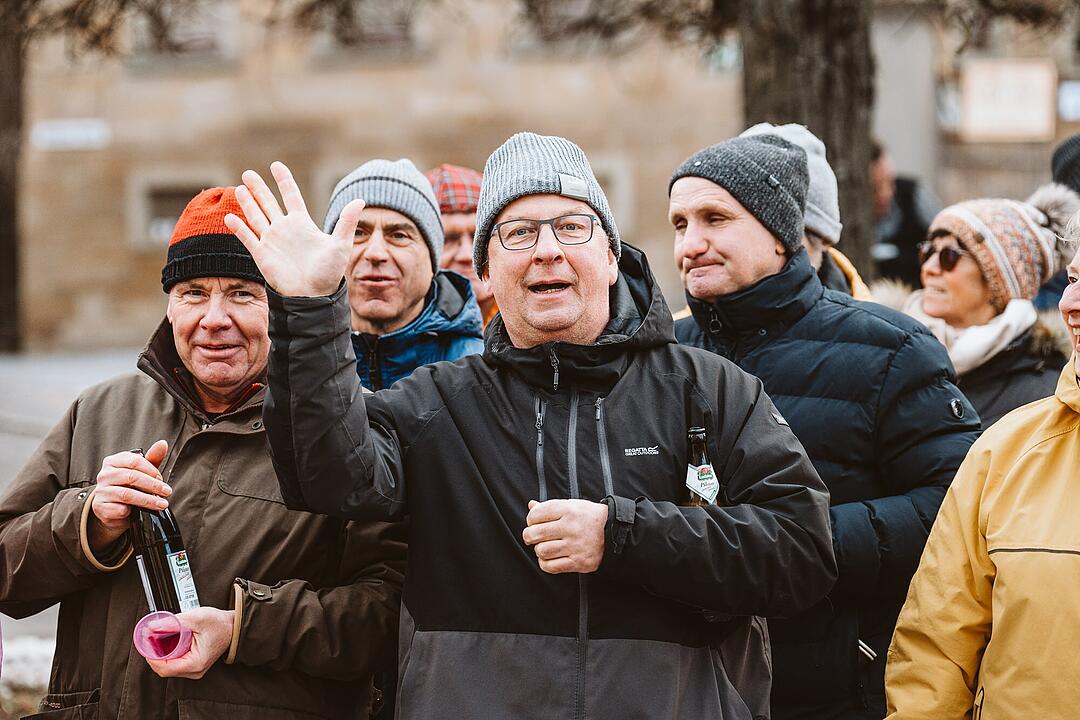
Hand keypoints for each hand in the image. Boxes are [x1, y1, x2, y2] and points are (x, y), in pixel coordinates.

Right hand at [89, 440, 170, 550]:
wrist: (113, 510)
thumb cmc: (129, 487)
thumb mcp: (141, 471)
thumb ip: (152, 458)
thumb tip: (162, 443)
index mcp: (113, 461)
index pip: (134, 461)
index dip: (151, 470)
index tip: (161, 478)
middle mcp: (104, 475)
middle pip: (132, 477)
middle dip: (153, 485)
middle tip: (167, 492)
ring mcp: (101, 491)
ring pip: (127, 494)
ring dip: (148, 500)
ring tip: (162, 504)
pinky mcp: (100, 507)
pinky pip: (119, 509)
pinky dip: (132, 511)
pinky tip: (140, 512)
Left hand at [146, 607, 234, 679]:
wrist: (234, 626)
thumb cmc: (220, 624)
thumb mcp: (196, 618)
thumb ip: (172, 623)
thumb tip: (151, 627)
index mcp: (195, 664)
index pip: (163, 668)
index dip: (151, 656)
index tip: (146, 642)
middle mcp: (194, 671)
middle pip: (164, 668)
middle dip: (154, 652)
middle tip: (150, 637)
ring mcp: (194, 669)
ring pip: (168, 665)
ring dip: (160, 652)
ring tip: (159, 636)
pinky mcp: (193, 664)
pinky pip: (174, 662)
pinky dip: (168, 652)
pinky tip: (168, 640)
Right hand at [223, 161, 365, 296]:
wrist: (313, 295)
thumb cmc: (329, 272)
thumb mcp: (340, 244)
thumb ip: (346, 222)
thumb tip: (361, 200)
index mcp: (302, 224)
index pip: (291, 196)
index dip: (284, 181)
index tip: (276, 165)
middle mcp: (285, 229)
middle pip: (269, 203)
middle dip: (259, 188)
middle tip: (248, 173)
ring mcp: (272, 241)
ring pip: (256, 217)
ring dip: (247, 203)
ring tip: (240, 188)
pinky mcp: (262, 255)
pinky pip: (248, 238)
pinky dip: (239, 228)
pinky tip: (229, 217)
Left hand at [522, 499, 607, 573]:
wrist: (614, 533)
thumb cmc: (589, 518)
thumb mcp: (572, 506)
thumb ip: (550, 507)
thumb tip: (531, 506)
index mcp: (569, 510)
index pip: (537, 514)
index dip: (530, 519)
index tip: (533, 522)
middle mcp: (571, 527)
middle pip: (535, 533)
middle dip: (529, 536)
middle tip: (532, 537)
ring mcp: (575, 546)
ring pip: (541, 551)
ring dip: (539, 550)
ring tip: (545, 547)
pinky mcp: (578, 562)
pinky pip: (550, 566)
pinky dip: (545, 563)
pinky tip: (550, 558)